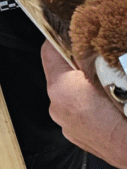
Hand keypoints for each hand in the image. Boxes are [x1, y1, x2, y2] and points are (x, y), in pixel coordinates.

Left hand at [42, 41, 126, 168]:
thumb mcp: (111, 70)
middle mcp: (58, 107)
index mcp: (61, 87)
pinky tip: (110, 103)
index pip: (49, 50)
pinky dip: (90, 105)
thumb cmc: (126, 113)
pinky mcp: (80, 138)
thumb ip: (95, 54)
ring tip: (108, 83)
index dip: (61, 37)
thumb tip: (93, 42)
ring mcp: (68, 126)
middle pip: (60, 73)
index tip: (70, 31)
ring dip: (84, 86)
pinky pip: (80, 112)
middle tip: (97, 58)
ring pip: (71, 94)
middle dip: (76, 63)